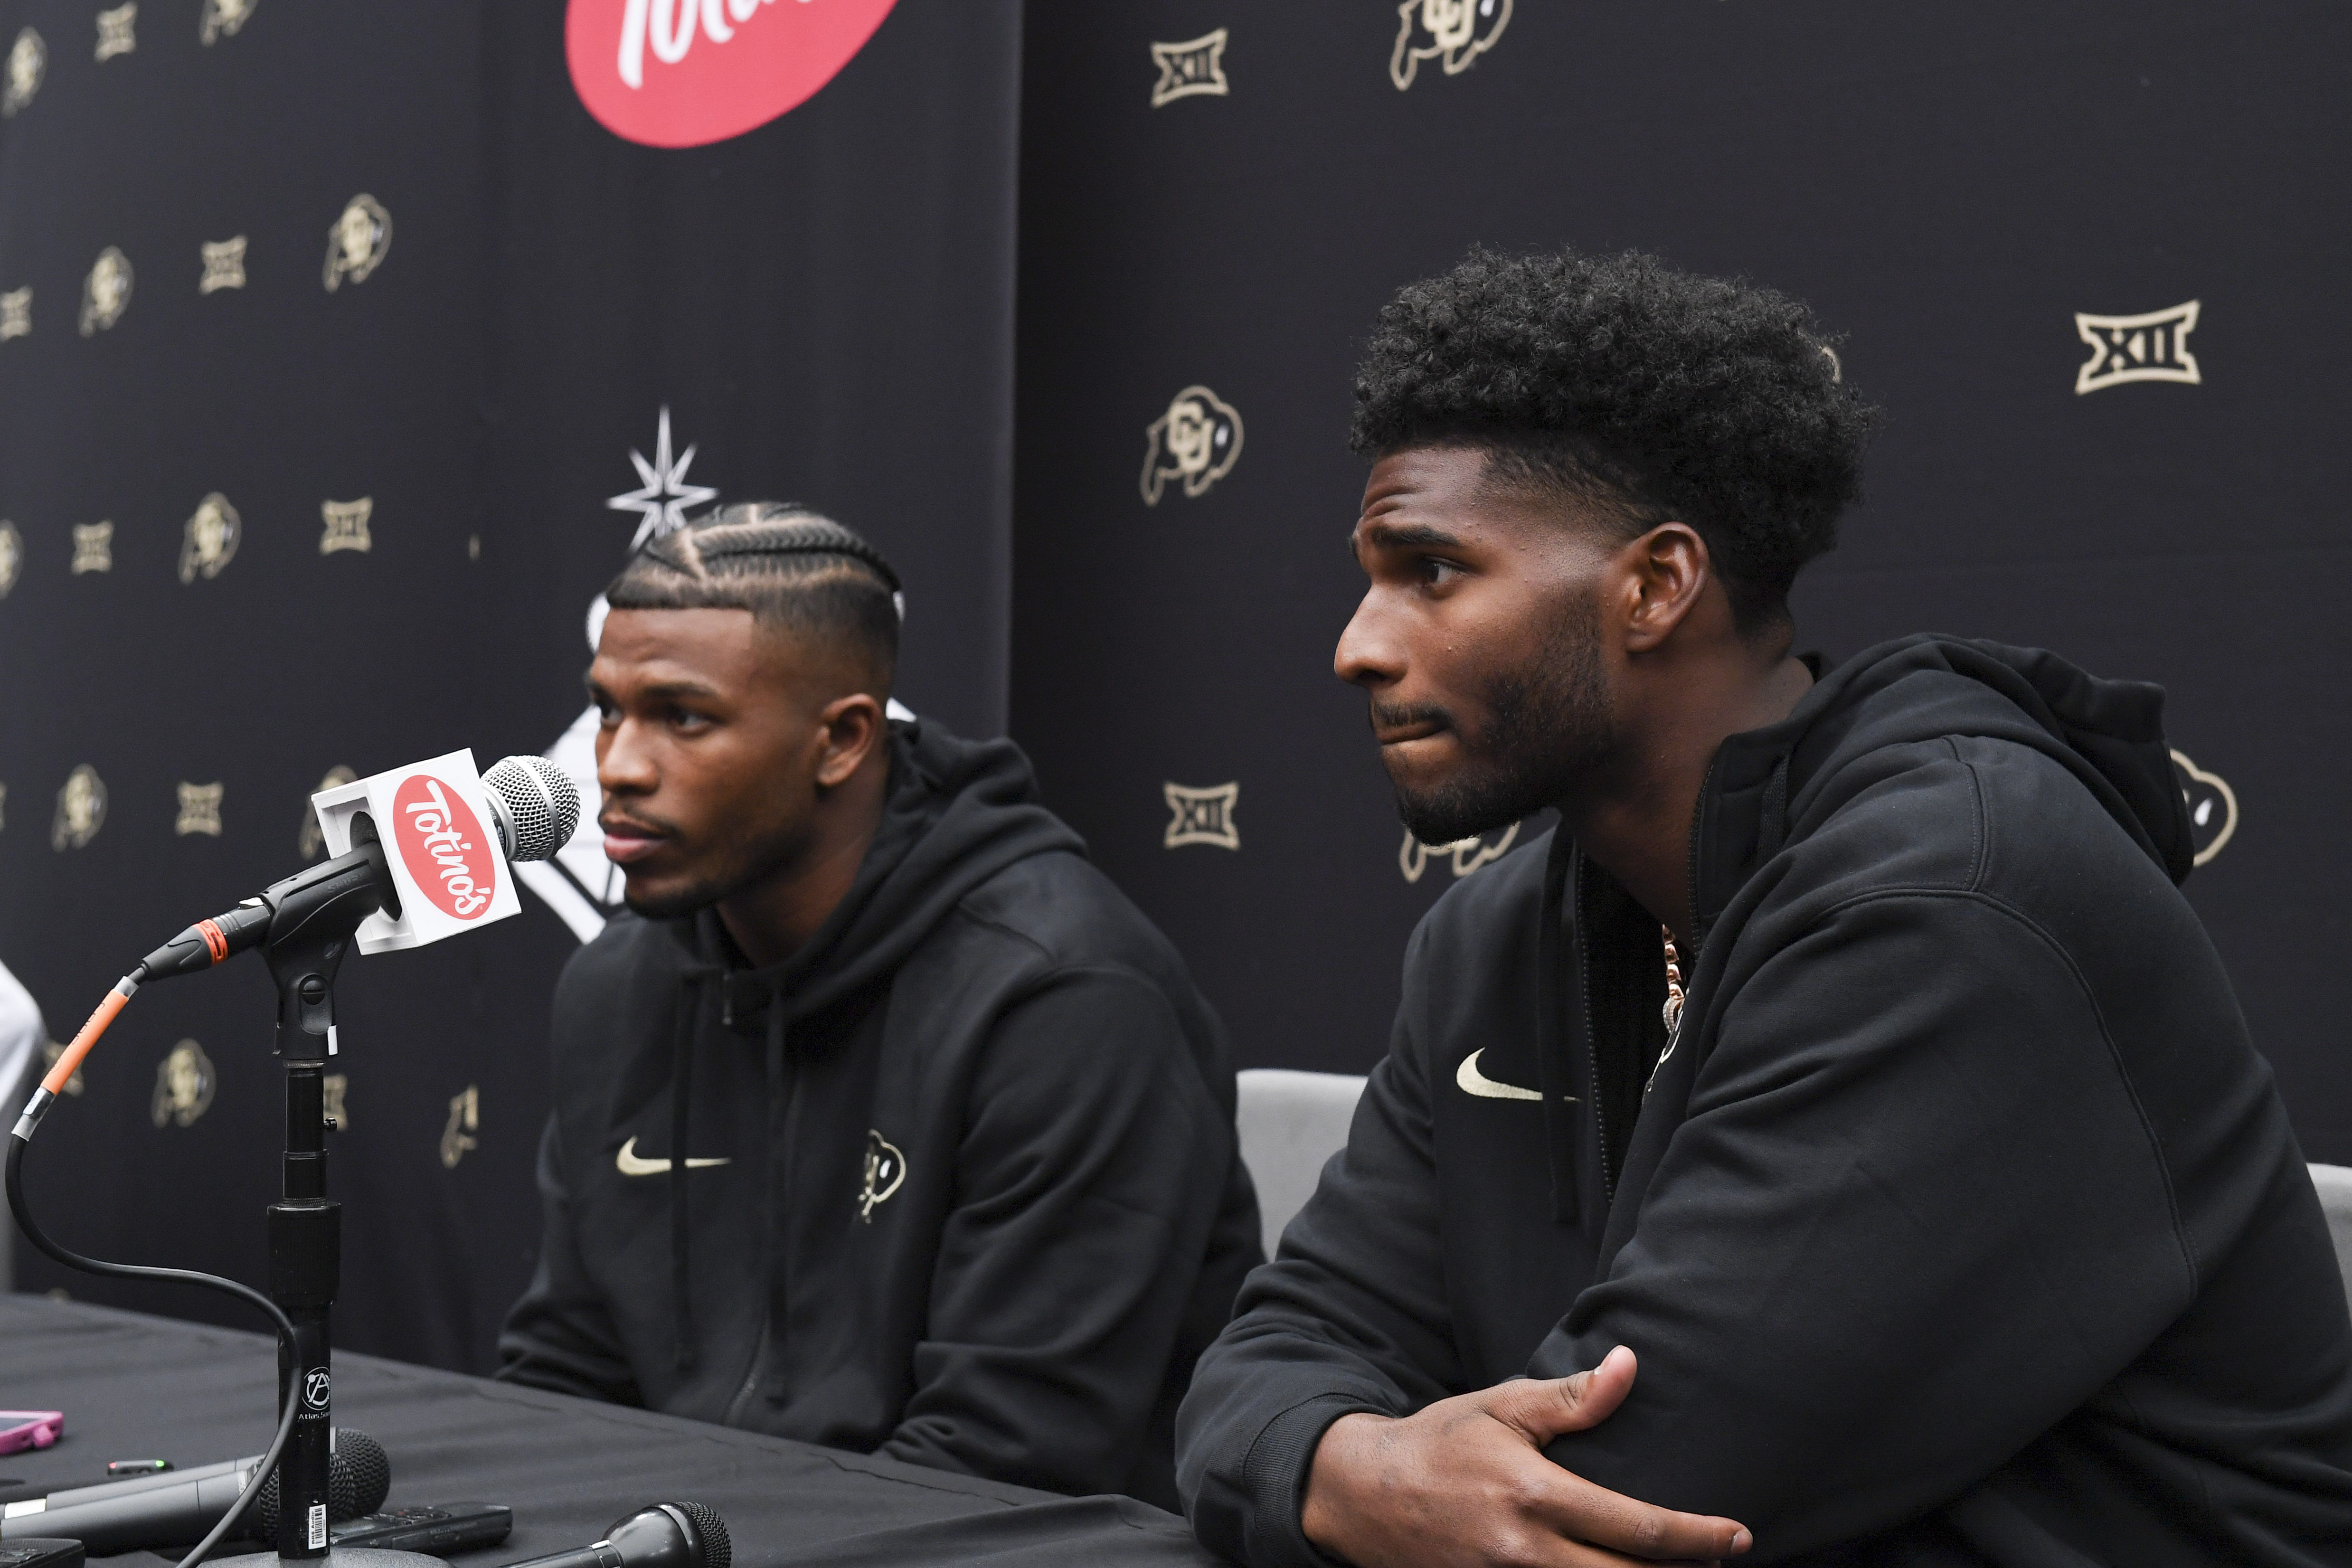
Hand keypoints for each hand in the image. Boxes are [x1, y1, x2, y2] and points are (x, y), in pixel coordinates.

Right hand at [1300, 1346, 1750, 1566]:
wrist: (1363, 1495)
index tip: (1736, 1538)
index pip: (1638, 1530)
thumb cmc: (1440, 1443)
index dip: (1698, 1539)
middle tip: (1720, 1565)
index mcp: (1534, 1496)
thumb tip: (1629, 1365)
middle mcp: (1525, 1552)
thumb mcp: (1502, 1407)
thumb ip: (1572, 1398)